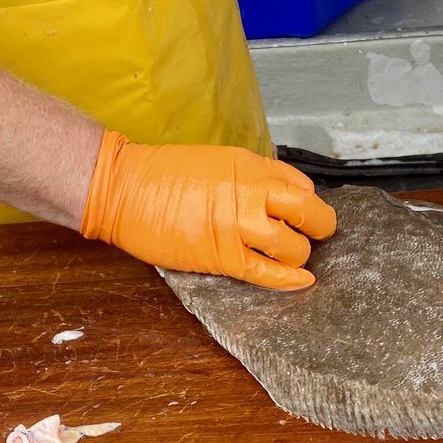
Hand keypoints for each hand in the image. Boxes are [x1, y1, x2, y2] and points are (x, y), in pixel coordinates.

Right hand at [81, 133, 336, 288]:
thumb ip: (246, 178)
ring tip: (292, 256)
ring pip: (293, 246)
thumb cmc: (160, 176)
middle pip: (308, 212)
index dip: (309, 202)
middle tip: (317, 235)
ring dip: (299, 254)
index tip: (305, 213)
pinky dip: (290, 279)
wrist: (122, 189)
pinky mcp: (224, 256)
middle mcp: (250, 192)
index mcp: (248, 166)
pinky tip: (302, 281)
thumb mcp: (215, 162)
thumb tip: (272, 197)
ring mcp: (238, 226)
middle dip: (320, 226)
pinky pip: (268, 272)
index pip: (301, 185)